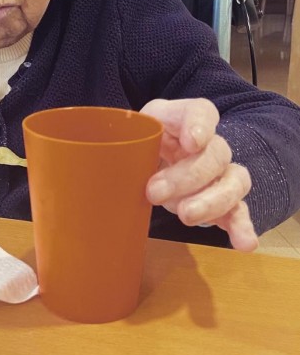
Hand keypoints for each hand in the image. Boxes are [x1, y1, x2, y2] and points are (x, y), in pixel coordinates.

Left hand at [141, 98, 257, 251]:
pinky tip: (244, 242)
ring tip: (186, 216)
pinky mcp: (225, 202)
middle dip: (187, 176)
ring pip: (234, 181)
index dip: (199, 125)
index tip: (191, 142)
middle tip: (155, 192)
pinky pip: (239, 211)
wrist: (149, 165)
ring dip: (212, 201)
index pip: (201, 112)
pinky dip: (242, 226)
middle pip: (215, 153)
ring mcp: (221, 173)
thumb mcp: (130, 135)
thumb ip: (126, 139)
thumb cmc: (140, 145)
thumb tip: (110, 157)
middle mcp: (209, 144)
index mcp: (183, 119)